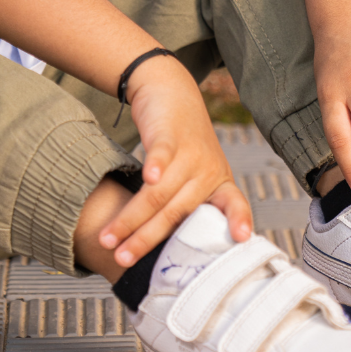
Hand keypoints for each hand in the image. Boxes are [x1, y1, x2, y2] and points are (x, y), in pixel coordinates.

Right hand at [97, 55, 252, 265]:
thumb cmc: (182, 143)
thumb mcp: (196, 172)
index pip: (234, 205)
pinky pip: (163, 154)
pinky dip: (155, 166)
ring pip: (158, 193)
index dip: (238, 220)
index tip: (242, 237)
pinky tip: (147, 178)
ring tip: (108, 239)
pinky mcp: (170, 134)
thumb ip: (188, 203)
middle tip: (123, 259)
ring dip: (130, 218)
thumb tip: (162, 247)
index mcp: (218, 182)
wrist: (171, 92)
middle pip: (175, 212)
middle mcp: (208, 169)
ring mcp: (190, 152)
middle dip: (146, 240)